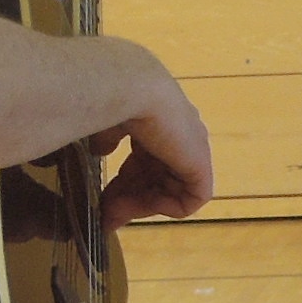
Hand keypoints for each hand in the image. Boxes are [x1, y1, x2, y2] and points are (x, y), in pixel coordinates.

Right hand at [92, 72, 212, 228]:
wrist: (130, 87)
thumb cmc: (113, 98)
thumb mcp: (107, 123)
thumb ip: (107, 138)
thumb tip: (100, 151)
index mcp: (161, 122)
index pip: (147, 162)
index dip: (125, 183)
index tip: (101, 199)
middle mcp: (181, 136)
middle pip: (158, 179)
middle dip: (130, 199)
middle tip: (104, 214)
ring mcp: (193, 150)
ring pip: (171, 191)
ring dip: (141, 206)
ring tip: (112, 213)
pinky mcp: (201, 165)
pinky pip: (191, 200)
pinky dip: (165, 207)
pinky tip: (139, 204)